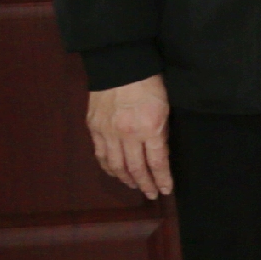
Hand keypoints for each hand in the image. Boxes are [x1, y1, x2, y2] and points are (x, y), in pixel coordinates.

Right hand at [87, 76, 172, 200]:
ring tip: (135, 186)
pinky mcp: (94, 128)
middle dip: (145, 184)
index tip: (166, 189)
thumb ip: (162, 131)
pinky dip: (108, 167)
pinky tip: (114, 172)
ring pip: (115, 165)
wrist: (120, 65)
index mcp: (149, 128)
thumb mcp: (165, 106)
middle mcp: (127, 134)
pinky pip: (100, 154)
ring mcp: (107, 132)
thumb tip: (160, 152)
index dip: (162, 179)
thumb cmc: (149, 82)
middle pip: (136, 168)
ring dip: (126, 179)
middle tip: (151, 194)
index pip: (157, 162)